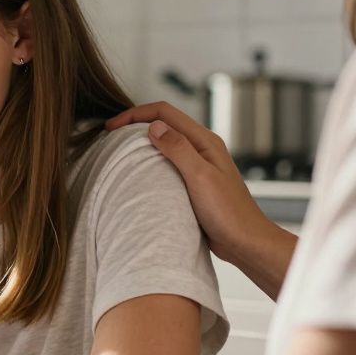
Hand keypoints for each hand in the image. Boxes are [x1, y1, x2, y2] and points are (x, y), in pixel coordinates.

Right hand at [105, 103, 292, 284]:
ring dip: (142, 142)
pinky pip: (168, 162)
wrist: (245, 242)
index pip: (164, 113)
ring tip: (120, 151)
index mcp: (204, 141)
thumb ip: (178, 149)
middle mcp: (201, 148)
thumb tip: (154, 127)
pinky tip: (139, 172)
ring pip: (165, 142)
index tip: (111, 127)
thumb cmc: (228, 212)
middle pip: (164, 123)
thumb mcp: (200, 177)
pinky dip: (150, 160)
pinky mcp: (194, 181)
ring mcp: (198, 164)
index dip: (135, 115)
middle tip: (110, 136)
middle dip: (135, 124)